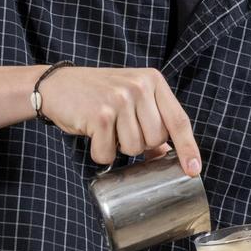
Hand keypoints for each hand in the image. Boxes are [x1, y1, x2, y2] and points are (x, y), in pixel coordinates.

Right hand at [37, 65, 200, 175]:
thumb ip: (152, 120)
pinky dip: (100, 151)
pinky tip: (92, 133)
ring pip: (134, 149)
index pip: (179, 120)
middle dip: (139, 143)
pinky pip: (108, 153)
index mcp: (152, 81)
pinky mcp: (100, 115)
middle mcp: (139, 87)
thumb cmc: (97, 94)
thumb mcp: (131, 97)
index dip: (188, 148)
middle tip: (120, 128)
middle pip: (155, 140)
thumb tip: (168, 155)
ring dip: (118, 147)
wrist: (57, 85)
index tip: (194, 169)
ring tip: (105, 128)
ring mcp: (120, 99)